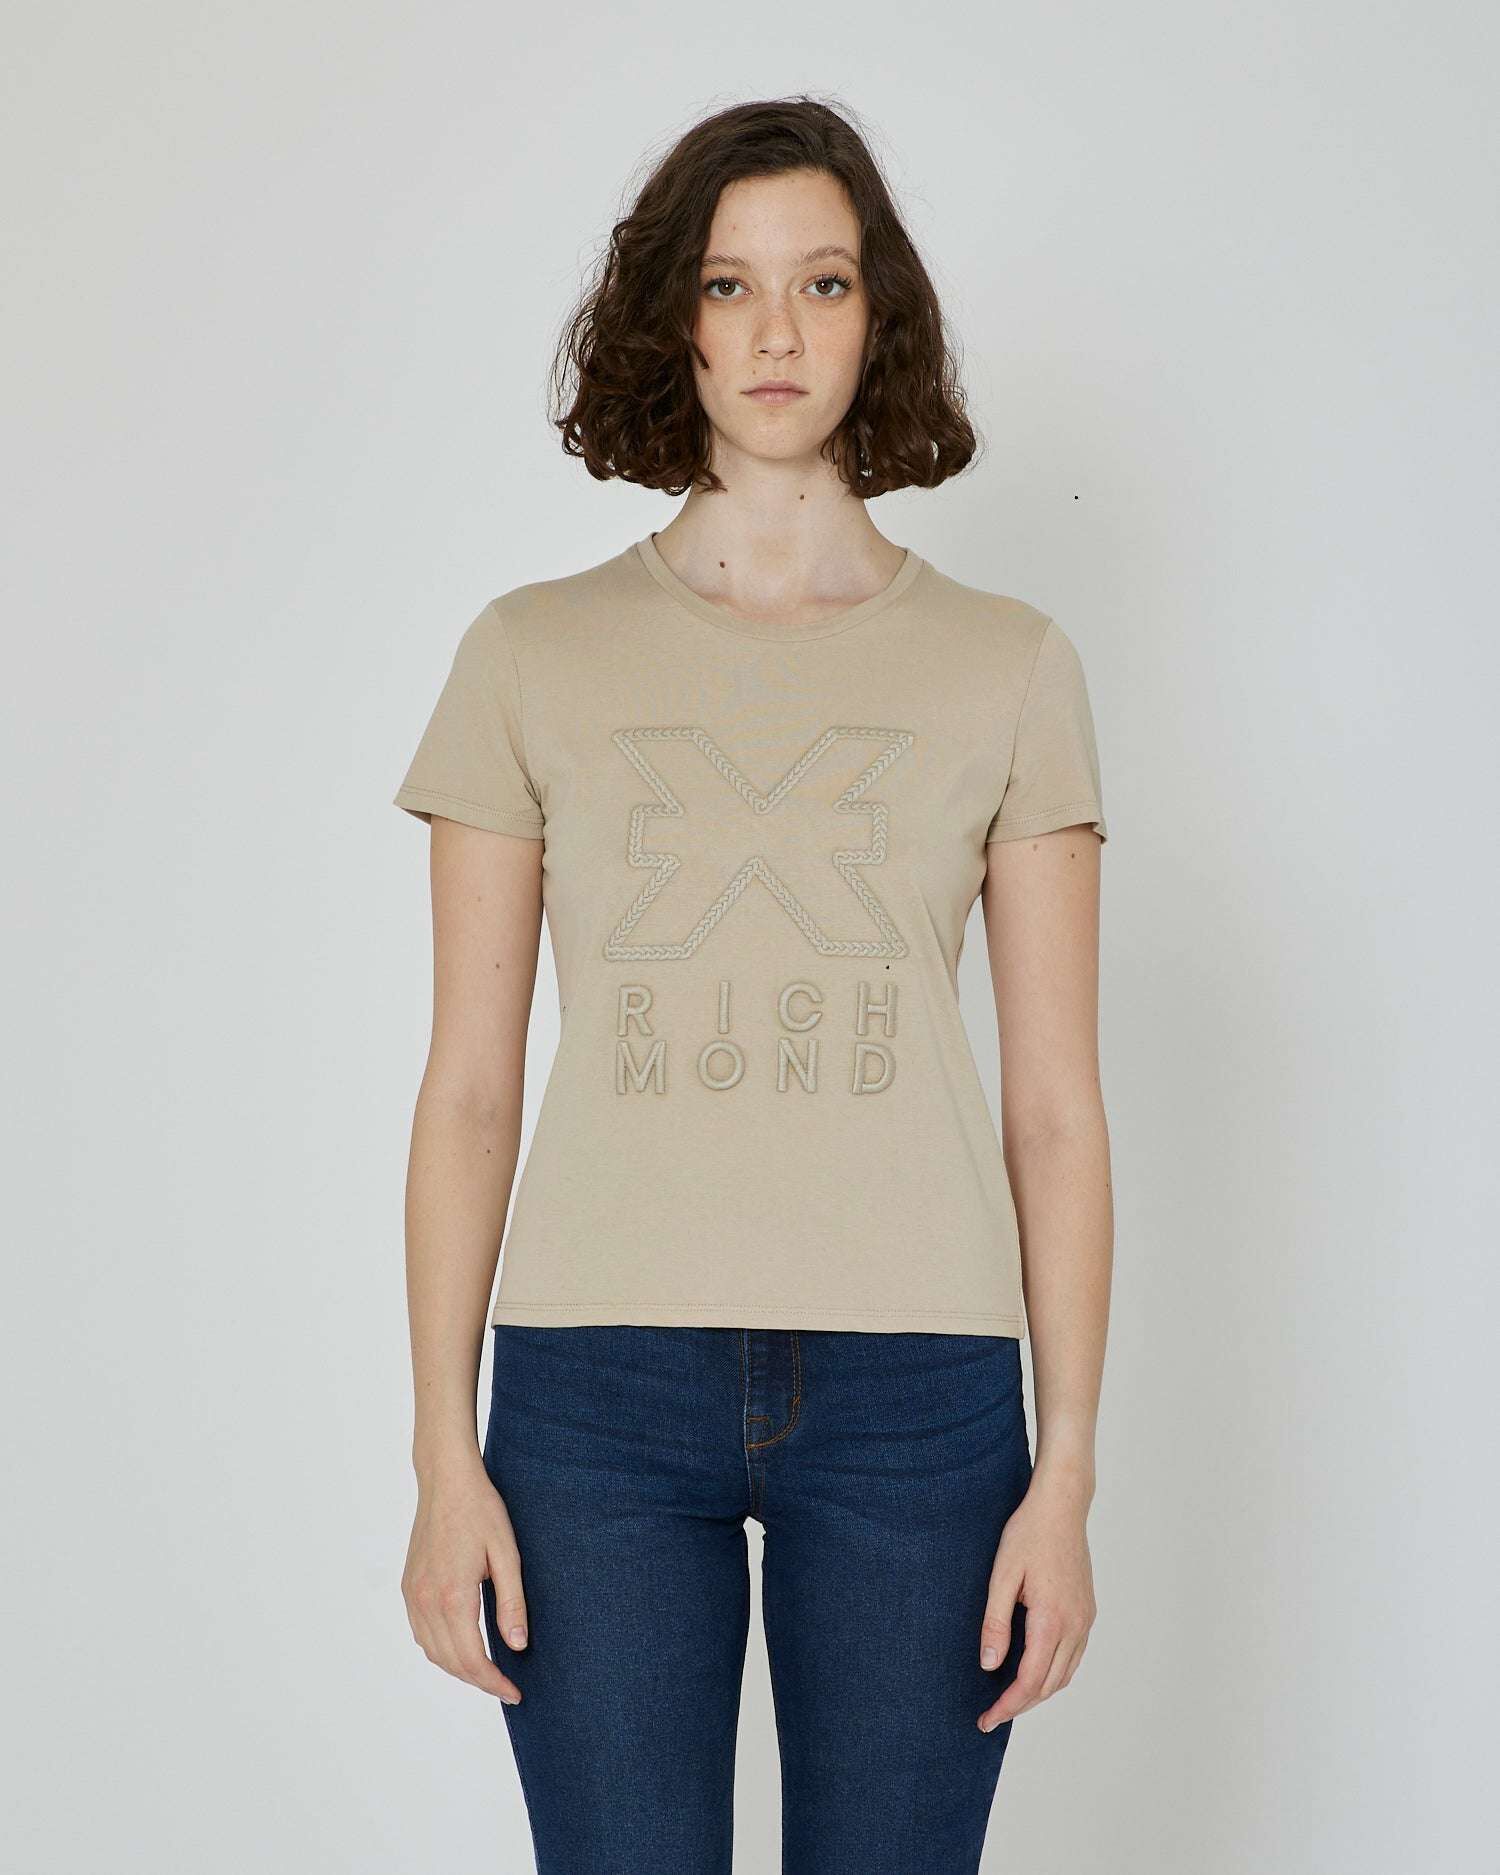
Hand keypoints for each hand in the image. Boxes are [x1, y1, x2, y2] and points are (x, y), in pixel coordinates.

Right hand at [402, 1451, 528, 1704]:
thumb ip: (511, 1603)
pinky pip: (421, 1633)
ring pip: (432, 1651)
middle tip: (506, 1687)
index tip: (515, 1693)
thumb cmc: (481, 1511)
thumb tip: (517, 1646)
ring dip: (458, 1668)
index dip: (494, 1683)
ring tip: (487, 1672)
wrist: (446, 1481)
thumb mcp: (506, 1554)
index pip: (472, 1660)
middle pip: (450, 1662)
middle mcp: (426, 1601)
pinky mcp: (408, 1586)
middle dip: (479, 1681)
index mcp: (453, 1596)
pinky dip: (440, 1649)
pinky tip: (460, 1646)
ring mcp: (412, 1595)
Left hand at [976, 1472, 1095, 1730]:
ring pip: (1064, 1674)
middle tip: (992, 1714)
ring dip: (1039, 1692)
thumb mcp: (1002, 1576)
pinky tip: (1034, 1669)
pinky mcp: (1087, 1611)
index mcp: (1051, 1620)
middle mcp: (1075, 1626)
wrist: (1061, 1506)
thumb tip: (989, 1665)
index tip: (986, 1719)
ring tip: (1010, 1698)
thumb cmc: (1028, 1535)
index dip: (1007, 1705)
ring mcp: (1085, 1619)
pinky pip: (1073, 1656)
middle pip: (1049, 1685)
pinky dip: (1053, 1673)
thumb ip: (995, 1623)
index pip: (1029, 1681)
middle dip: (1020, 1704)